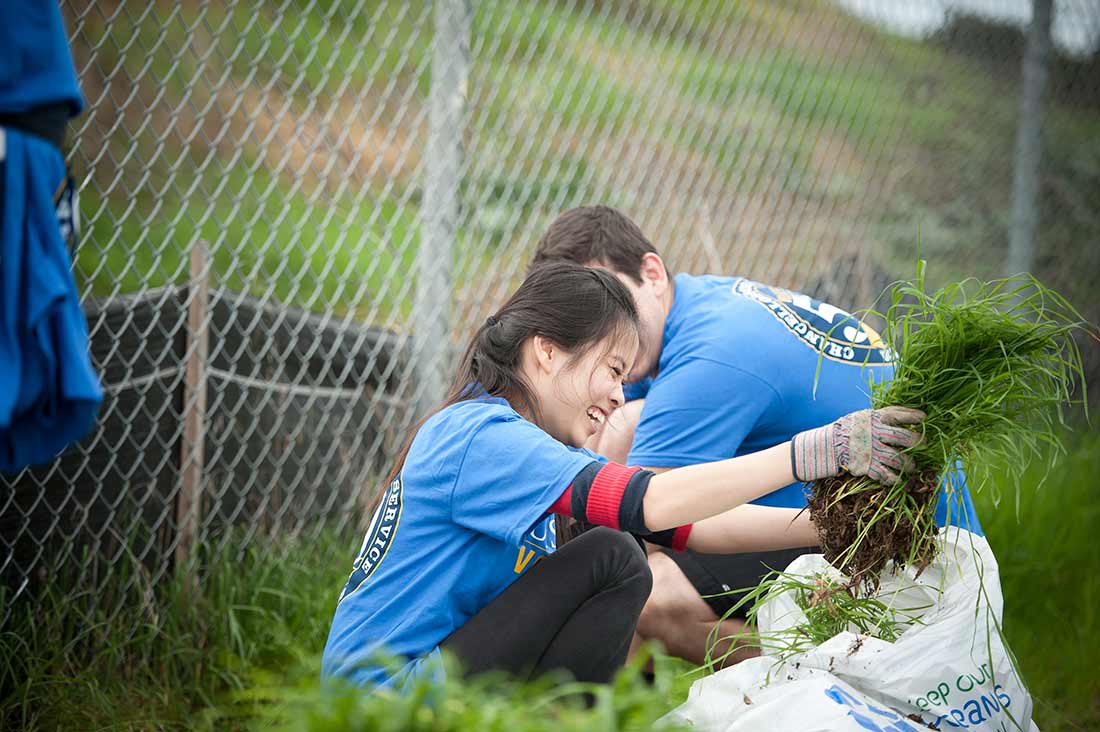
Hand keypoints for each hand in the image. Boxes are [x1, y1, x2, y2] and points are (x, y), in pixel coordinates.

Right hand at [791, 406, 924, 484]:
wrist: (828, 445)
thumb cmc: (849, 429)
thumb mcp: (864, 416)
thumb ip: (882, 416)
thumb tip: (907, 414)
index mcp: (874, 419)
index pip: (897, 415)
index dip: (912, 416)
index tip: (924, 418)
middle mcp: (874, 434)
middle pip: (903, 437)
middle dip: (917, 441)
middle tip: (924, 444)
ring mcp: (871, 451)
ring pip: (898, 459)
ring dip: (909, 464)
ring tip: (913, 467)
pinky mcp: (867, 466)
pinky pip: (886, 475)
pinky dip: (894, 479)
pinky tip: (899, 480)